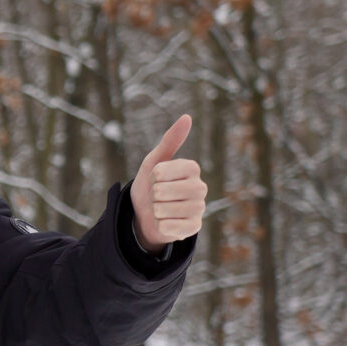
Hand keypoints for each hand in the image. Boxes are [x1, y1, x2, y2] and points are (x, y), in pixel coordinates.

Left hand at [131, 114, 207, 250]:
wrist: (146, 214)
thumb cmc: (151, 184)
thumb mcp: (155, 161)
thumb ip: (170, 140)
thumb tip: (187, 117)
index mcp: (192, 169)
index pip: (161, 171)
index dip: (152, 176)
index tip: (155, 178)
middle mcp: (200, 188)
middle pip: (163, 191)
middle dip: (153, 194)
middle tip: (158, 195)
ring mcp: (199, 209)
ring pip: (165, 210)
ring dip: (156, 210)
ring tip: (161, 209)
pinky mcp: (194, 228)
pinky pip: (170, 227)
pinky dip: (161, 225)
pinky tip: (165, 222)